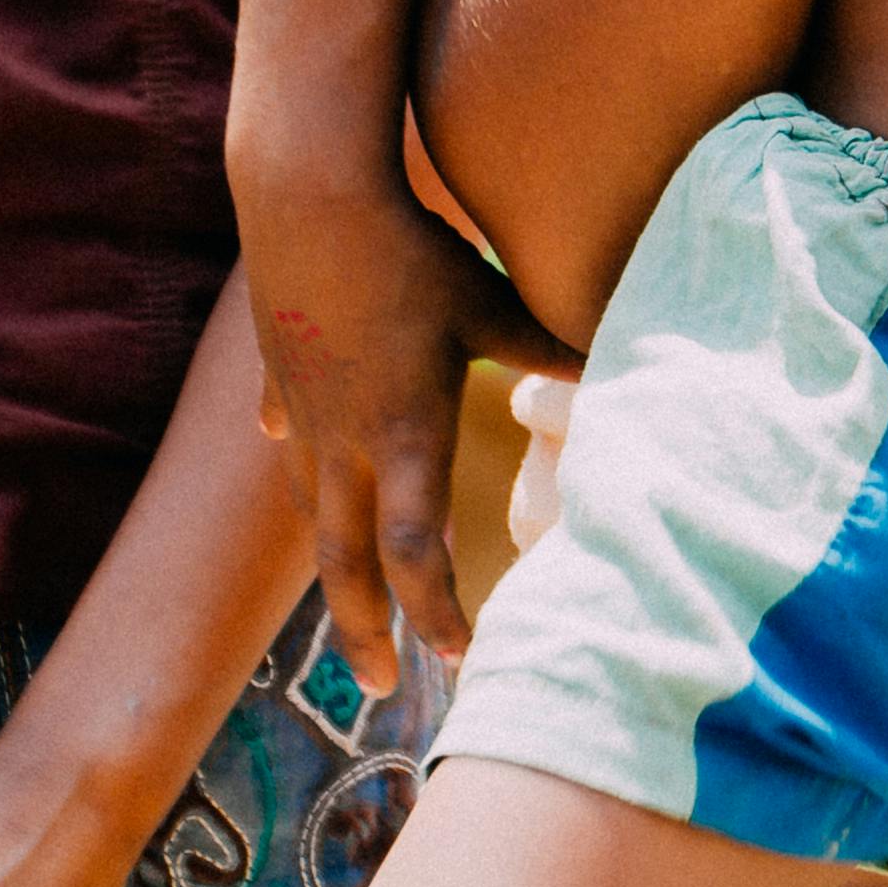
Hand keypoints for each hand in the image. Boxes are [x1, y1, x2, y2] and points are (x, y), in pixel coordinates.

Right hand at [237, 151, 570, 678]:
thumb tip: (609, 370)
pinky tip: (291, 450)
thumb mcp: (488, 302)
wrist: (305, 196)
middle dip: (362, 632)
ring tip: (345, 593)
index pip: (415, 553)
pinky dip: (295, 455)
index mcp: (401, 434)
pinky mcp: (278, 373)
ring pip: (307, 508)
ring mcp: (301, 410)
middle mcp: (342, 440)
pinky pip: (285, 433)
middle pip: (343, 562)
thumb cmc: (409, 249)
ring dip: (329, 560)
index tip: (457, 656)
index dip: (435, 614)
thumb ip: (544, 349)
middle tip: (376, 690)